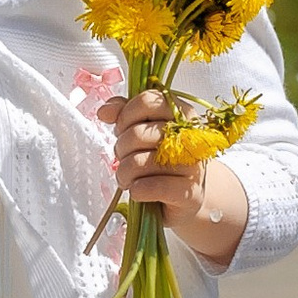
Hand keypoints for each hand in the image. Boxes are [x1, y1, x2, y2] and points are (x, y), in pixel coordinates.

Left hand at [100, 90, 249, 268]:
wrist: (193, 195)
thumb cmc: (165, 159)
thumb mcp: (146, 130)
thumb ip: (125, 113)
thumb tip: (105, 111)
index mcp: (181, 114)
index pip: (148, 101)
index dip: (126, 115)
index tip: (123, 129)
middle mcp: (190, 136)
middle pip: (137, 134)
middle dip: (121, 149)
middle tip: (125, 158)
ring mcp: (192, 165)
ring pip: (138, 163)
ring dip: (124, 174)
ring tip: (128, 178)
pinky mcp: (189, 192)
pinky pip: (149, 187)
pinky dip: (136, 191)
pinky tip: (139, 191)